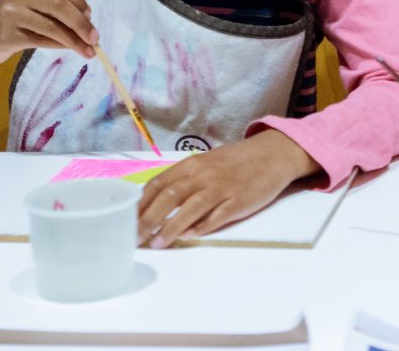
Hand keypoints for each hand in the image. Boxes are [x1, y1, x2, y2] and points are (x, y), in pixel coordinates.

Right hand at [0, 0, 97, 63]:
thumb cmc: (16, 20)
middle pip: (58, 5)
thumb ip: (57, 9)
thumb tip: (88, 24)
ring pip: (52, 26)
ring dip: (74, 40)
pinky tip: (70, 49)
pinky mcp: (8, 35)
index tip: (90, 15)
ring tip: (88, 51)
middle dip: (81, 23)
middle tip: (95, 38)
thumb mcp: (34, 6)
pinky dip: (60, 45)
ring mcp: (12, 14)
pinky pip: (42, 41)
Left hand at [137, 132, 315, 246]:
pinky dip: (200, 228)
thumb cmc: (236, 162)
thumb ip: (183, 181)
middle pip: (170, 197)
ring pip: (190, 208)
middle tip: (135, 239)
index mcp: (192, 164)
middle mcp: (204, 174)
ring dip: (170, 228)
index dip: (141, 204)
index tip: (126, 221)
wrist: (272, 155)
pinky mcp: (238, 202)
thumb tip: (154, 204)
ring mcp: (222, 188)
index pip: (159, 184)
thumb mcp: (206, 164)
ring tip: (157, 244)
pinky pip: (216, 217)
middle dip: (148, 219)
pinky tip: (188, 238)